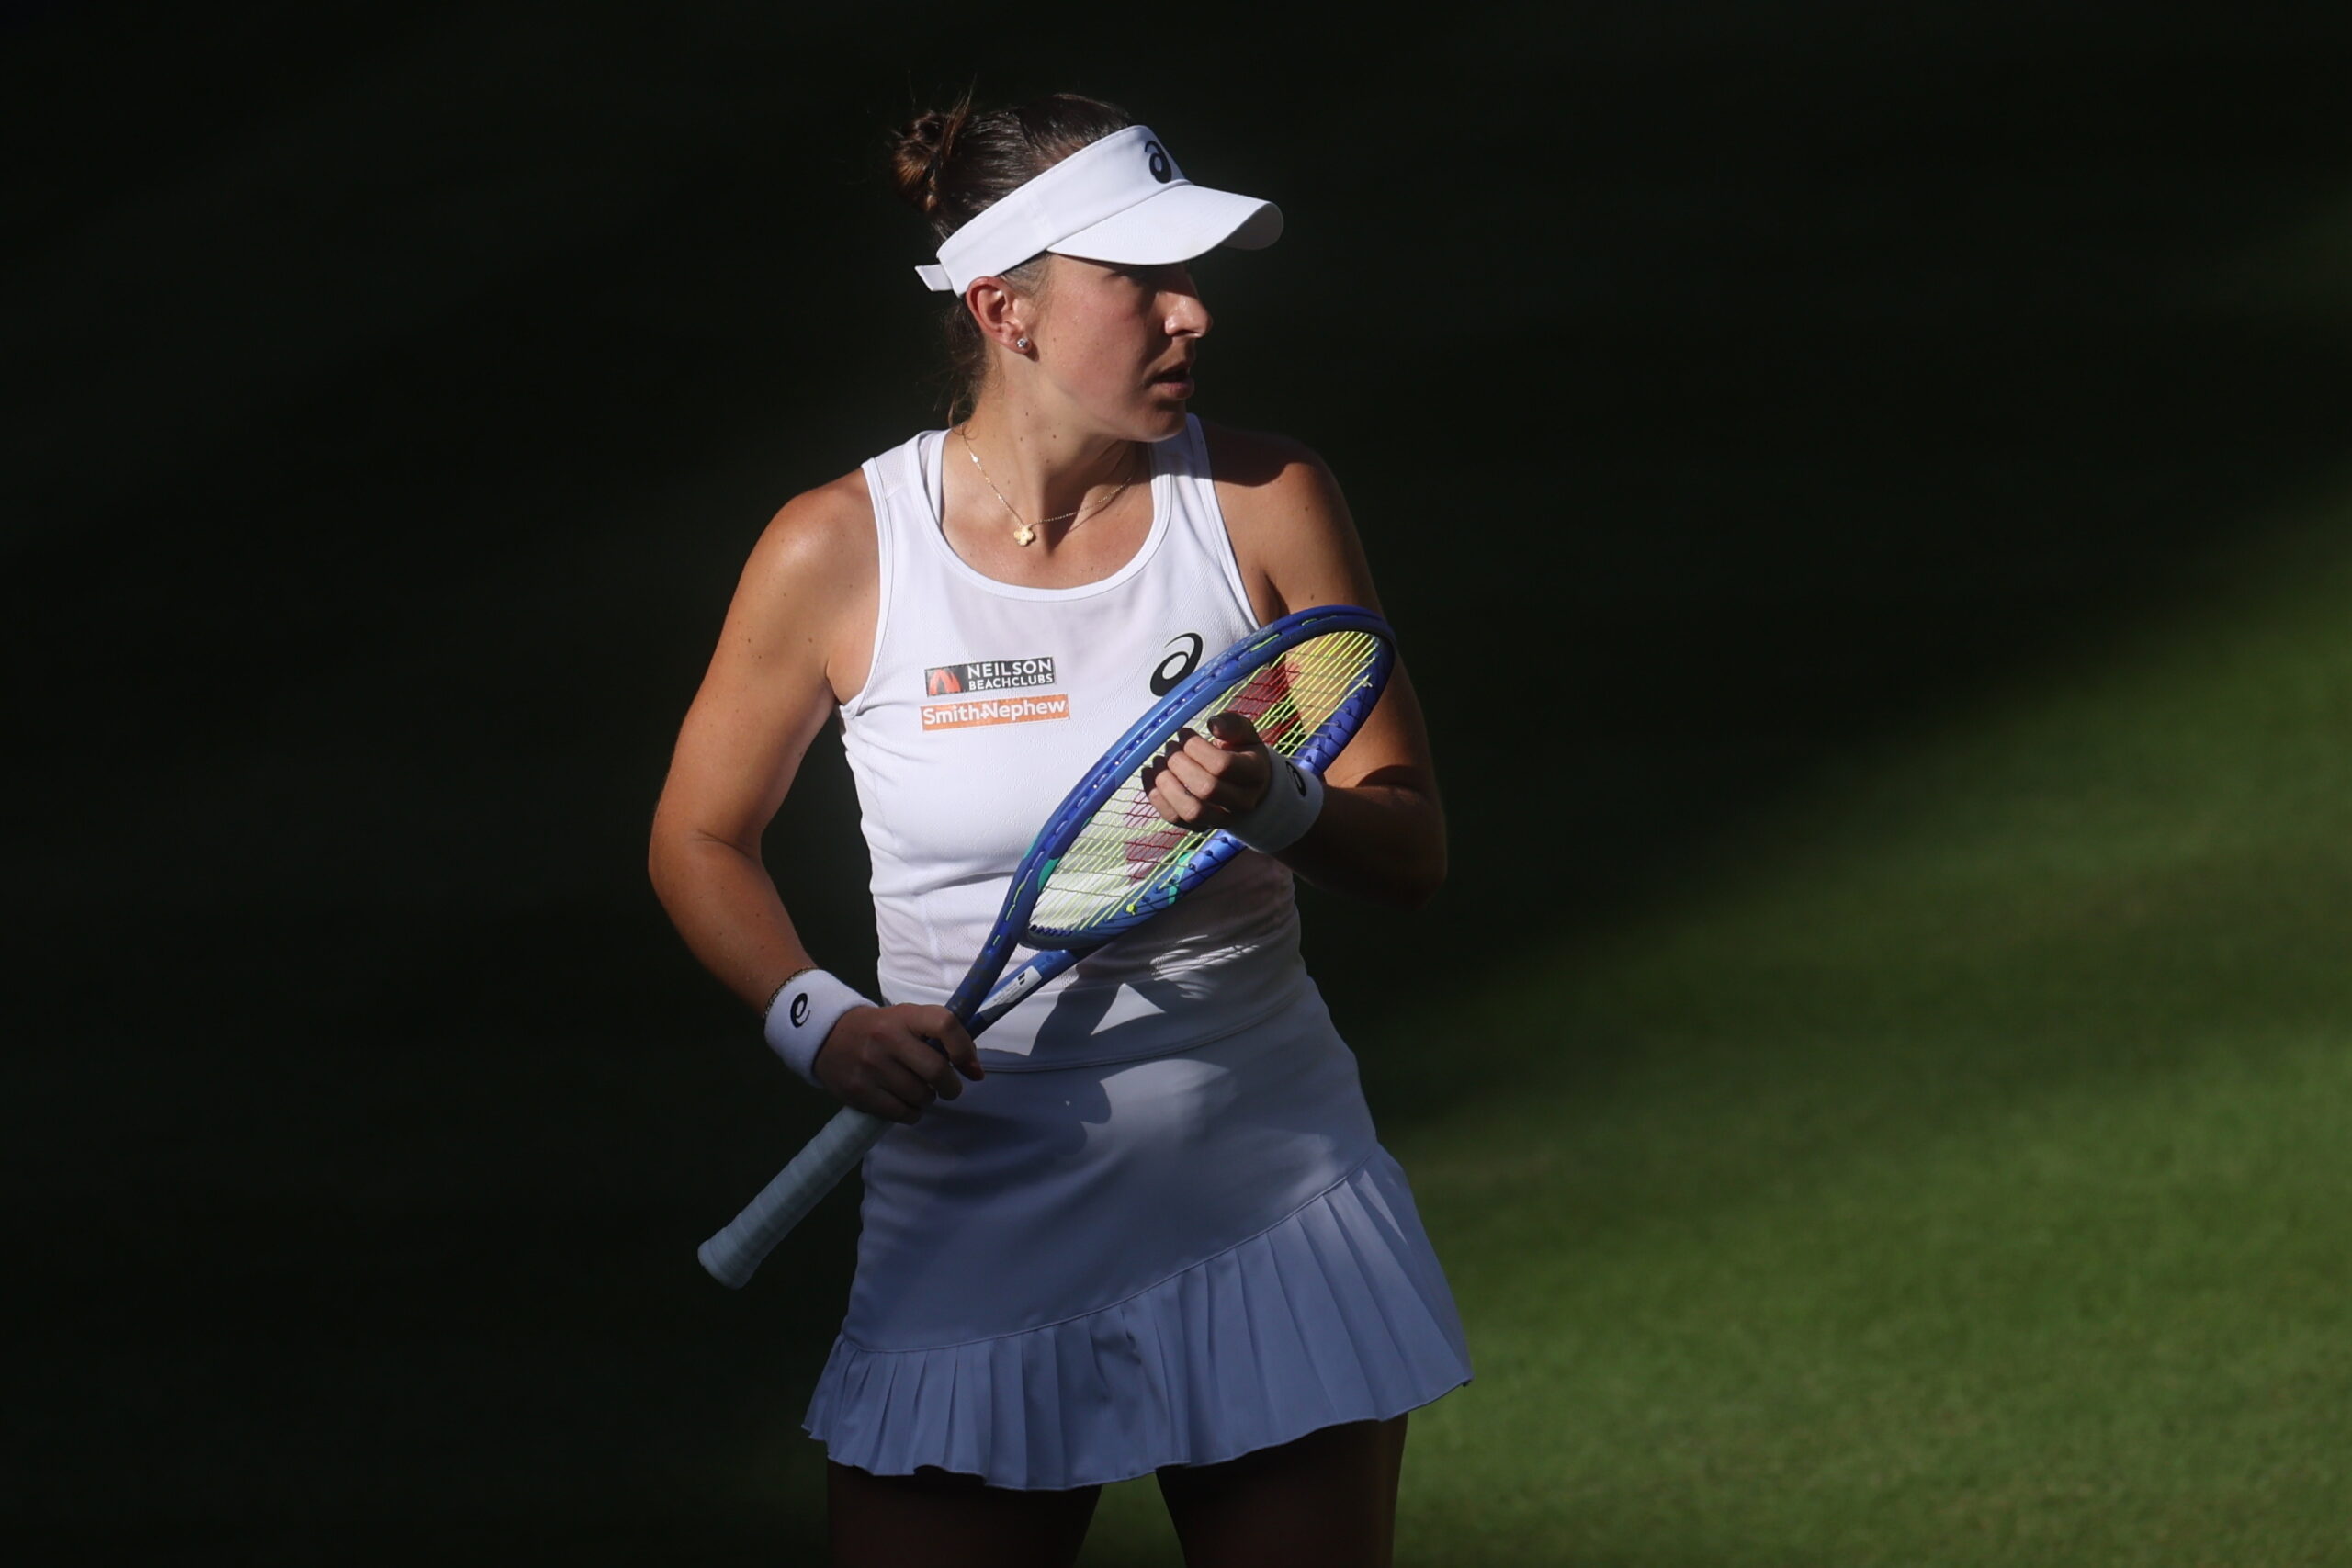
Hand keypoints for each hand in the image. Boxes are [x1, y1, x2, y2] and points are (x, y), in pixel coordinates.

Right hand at [811, 1004, 981, 1122]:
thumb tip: (976, 1071)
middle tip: (947, 1087)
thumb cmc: (880, 1029)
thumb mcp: (907, 1019)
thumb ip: (941, 1037)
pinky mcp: (859, 1091)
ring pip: (921, 1096)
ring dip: (928, 1099)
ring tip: (919, 1091)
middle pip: (937, 1070)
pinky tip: (906, 1103)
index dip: (964, 1048)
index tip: (970, 1066)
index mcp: (905, 1017)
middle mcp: (888, 1039)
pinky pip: (901, 1113)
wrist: (827, 1036)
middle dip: (951, 1086)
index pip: (945, 1024)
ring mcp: (872, 1066)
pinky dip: (912, 1113)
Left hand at [1140, 711, 1272, 829]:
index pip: (1223, 765)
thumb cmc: (1241, 753)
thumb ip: (1232, 724)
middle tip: (1170, 746)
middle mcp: (1242, 801)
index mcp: (1255, 773)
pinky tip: (1149, 774)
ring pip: (1190, 811)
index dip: (1196, 747)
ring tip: (1158, 761)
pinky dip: (1155, 797)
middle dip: (1179, 764)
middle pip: (1206, 789)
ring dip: (1166, 784)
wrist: (1248, 786)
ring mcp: (1222, 818)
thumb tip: (1213, 724)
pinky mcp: (1201, 826)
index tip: (1183, 733)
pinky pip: (1175, 818)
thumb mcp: (1244, 733)